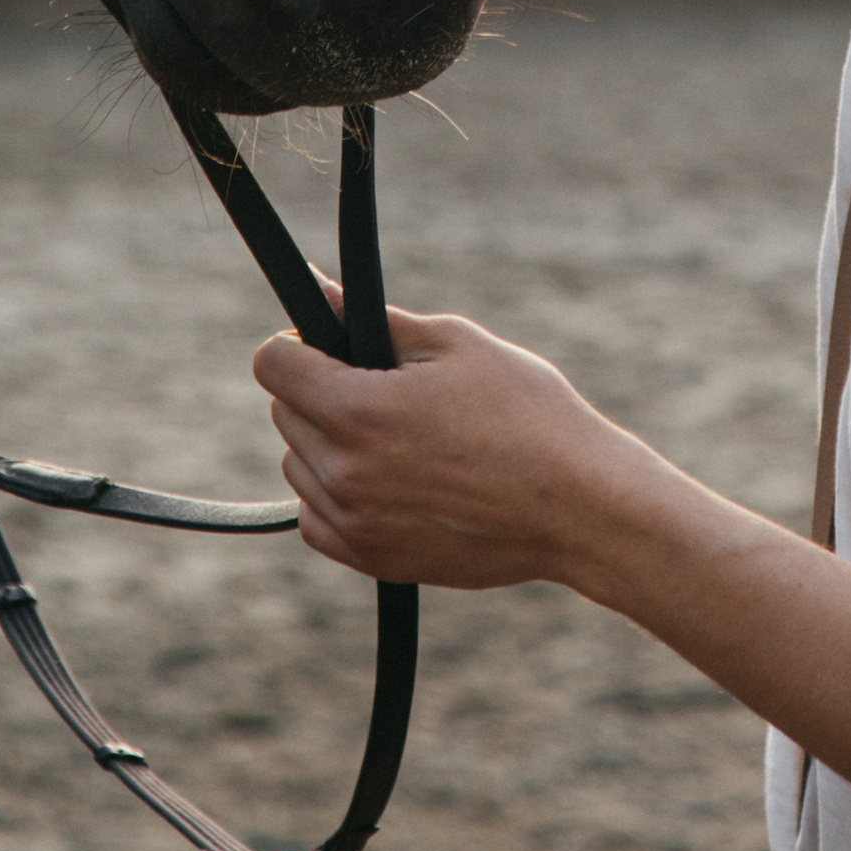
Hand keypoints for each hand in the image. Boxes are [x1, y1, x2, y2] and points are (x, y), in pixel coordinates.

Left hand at [256, 291, 646, 592]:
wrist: (578, 506)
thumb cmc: (526, 413)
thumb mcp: (454, 344)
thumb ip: (370, 320)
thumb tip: (315, 290)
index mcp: (358, 410)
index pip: (272, 363)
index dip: (299, 341)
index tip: (334, 345)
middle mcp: (344, 473)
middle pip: (284, 413)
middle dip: (319, 389)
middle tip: (387, 388)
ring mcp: (356, 523)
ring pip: (300, 465)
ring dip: (329, 443)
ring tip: (401, 437)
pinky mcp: (373, 561)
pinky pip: (318, 518)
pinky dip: (339, 495)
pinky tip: (392, 479)